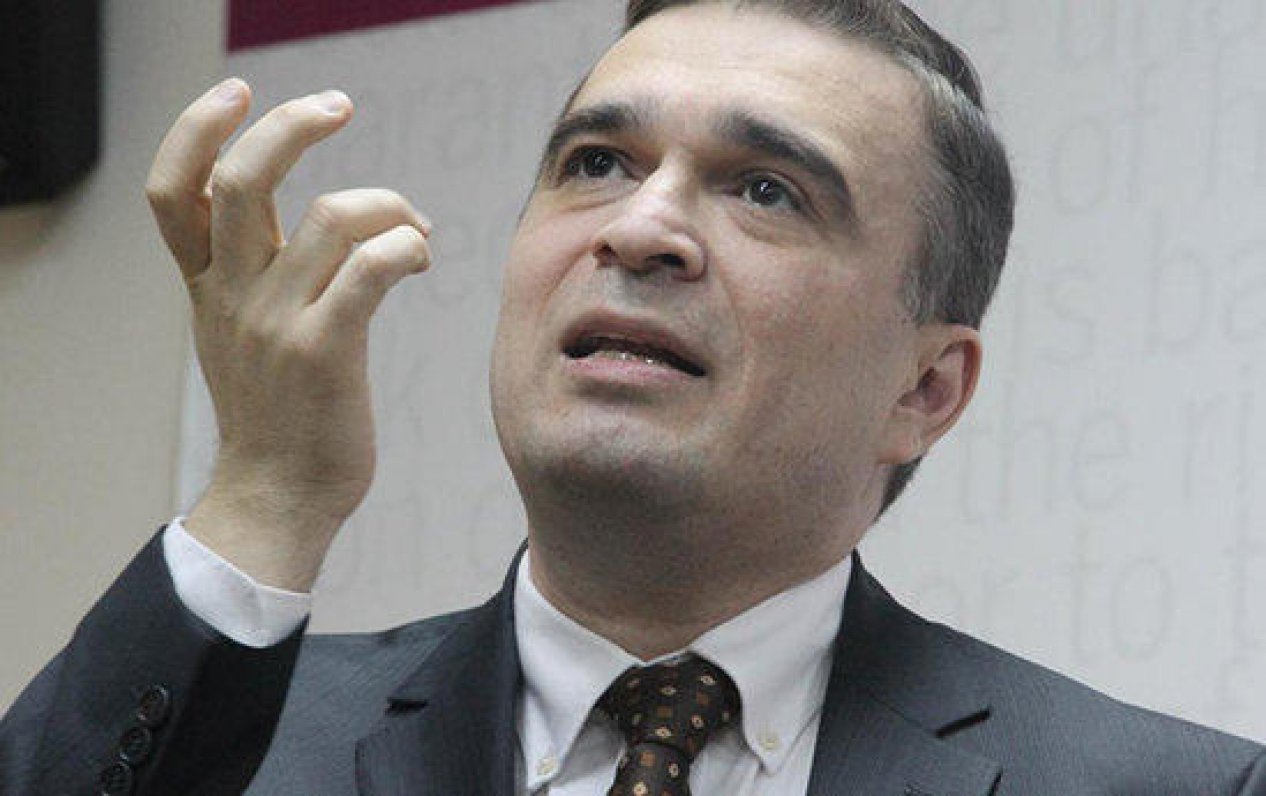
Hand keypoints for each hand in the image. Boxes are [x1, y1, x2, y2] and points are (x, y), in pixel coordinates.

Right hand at [147, 79, 432, 589]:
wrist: (277, 498)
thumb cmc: (277, 416)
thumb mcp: (241, 336)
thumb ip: (255, 279)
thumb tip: (319, 226)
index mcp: (207, 288)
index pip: (174, 191)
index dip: (198, 130)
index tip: (240, 96)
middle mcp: (234, 296)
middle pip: (244, 181)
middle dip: (293, 126)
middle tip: (339, 105)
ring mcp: (277, 323)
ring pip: (332, 217)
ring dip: (388, 205)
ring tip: (414, 229)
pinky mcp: (326, 352)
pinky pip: (371, 267)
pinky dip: (406, 245)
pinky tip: (422, 258)